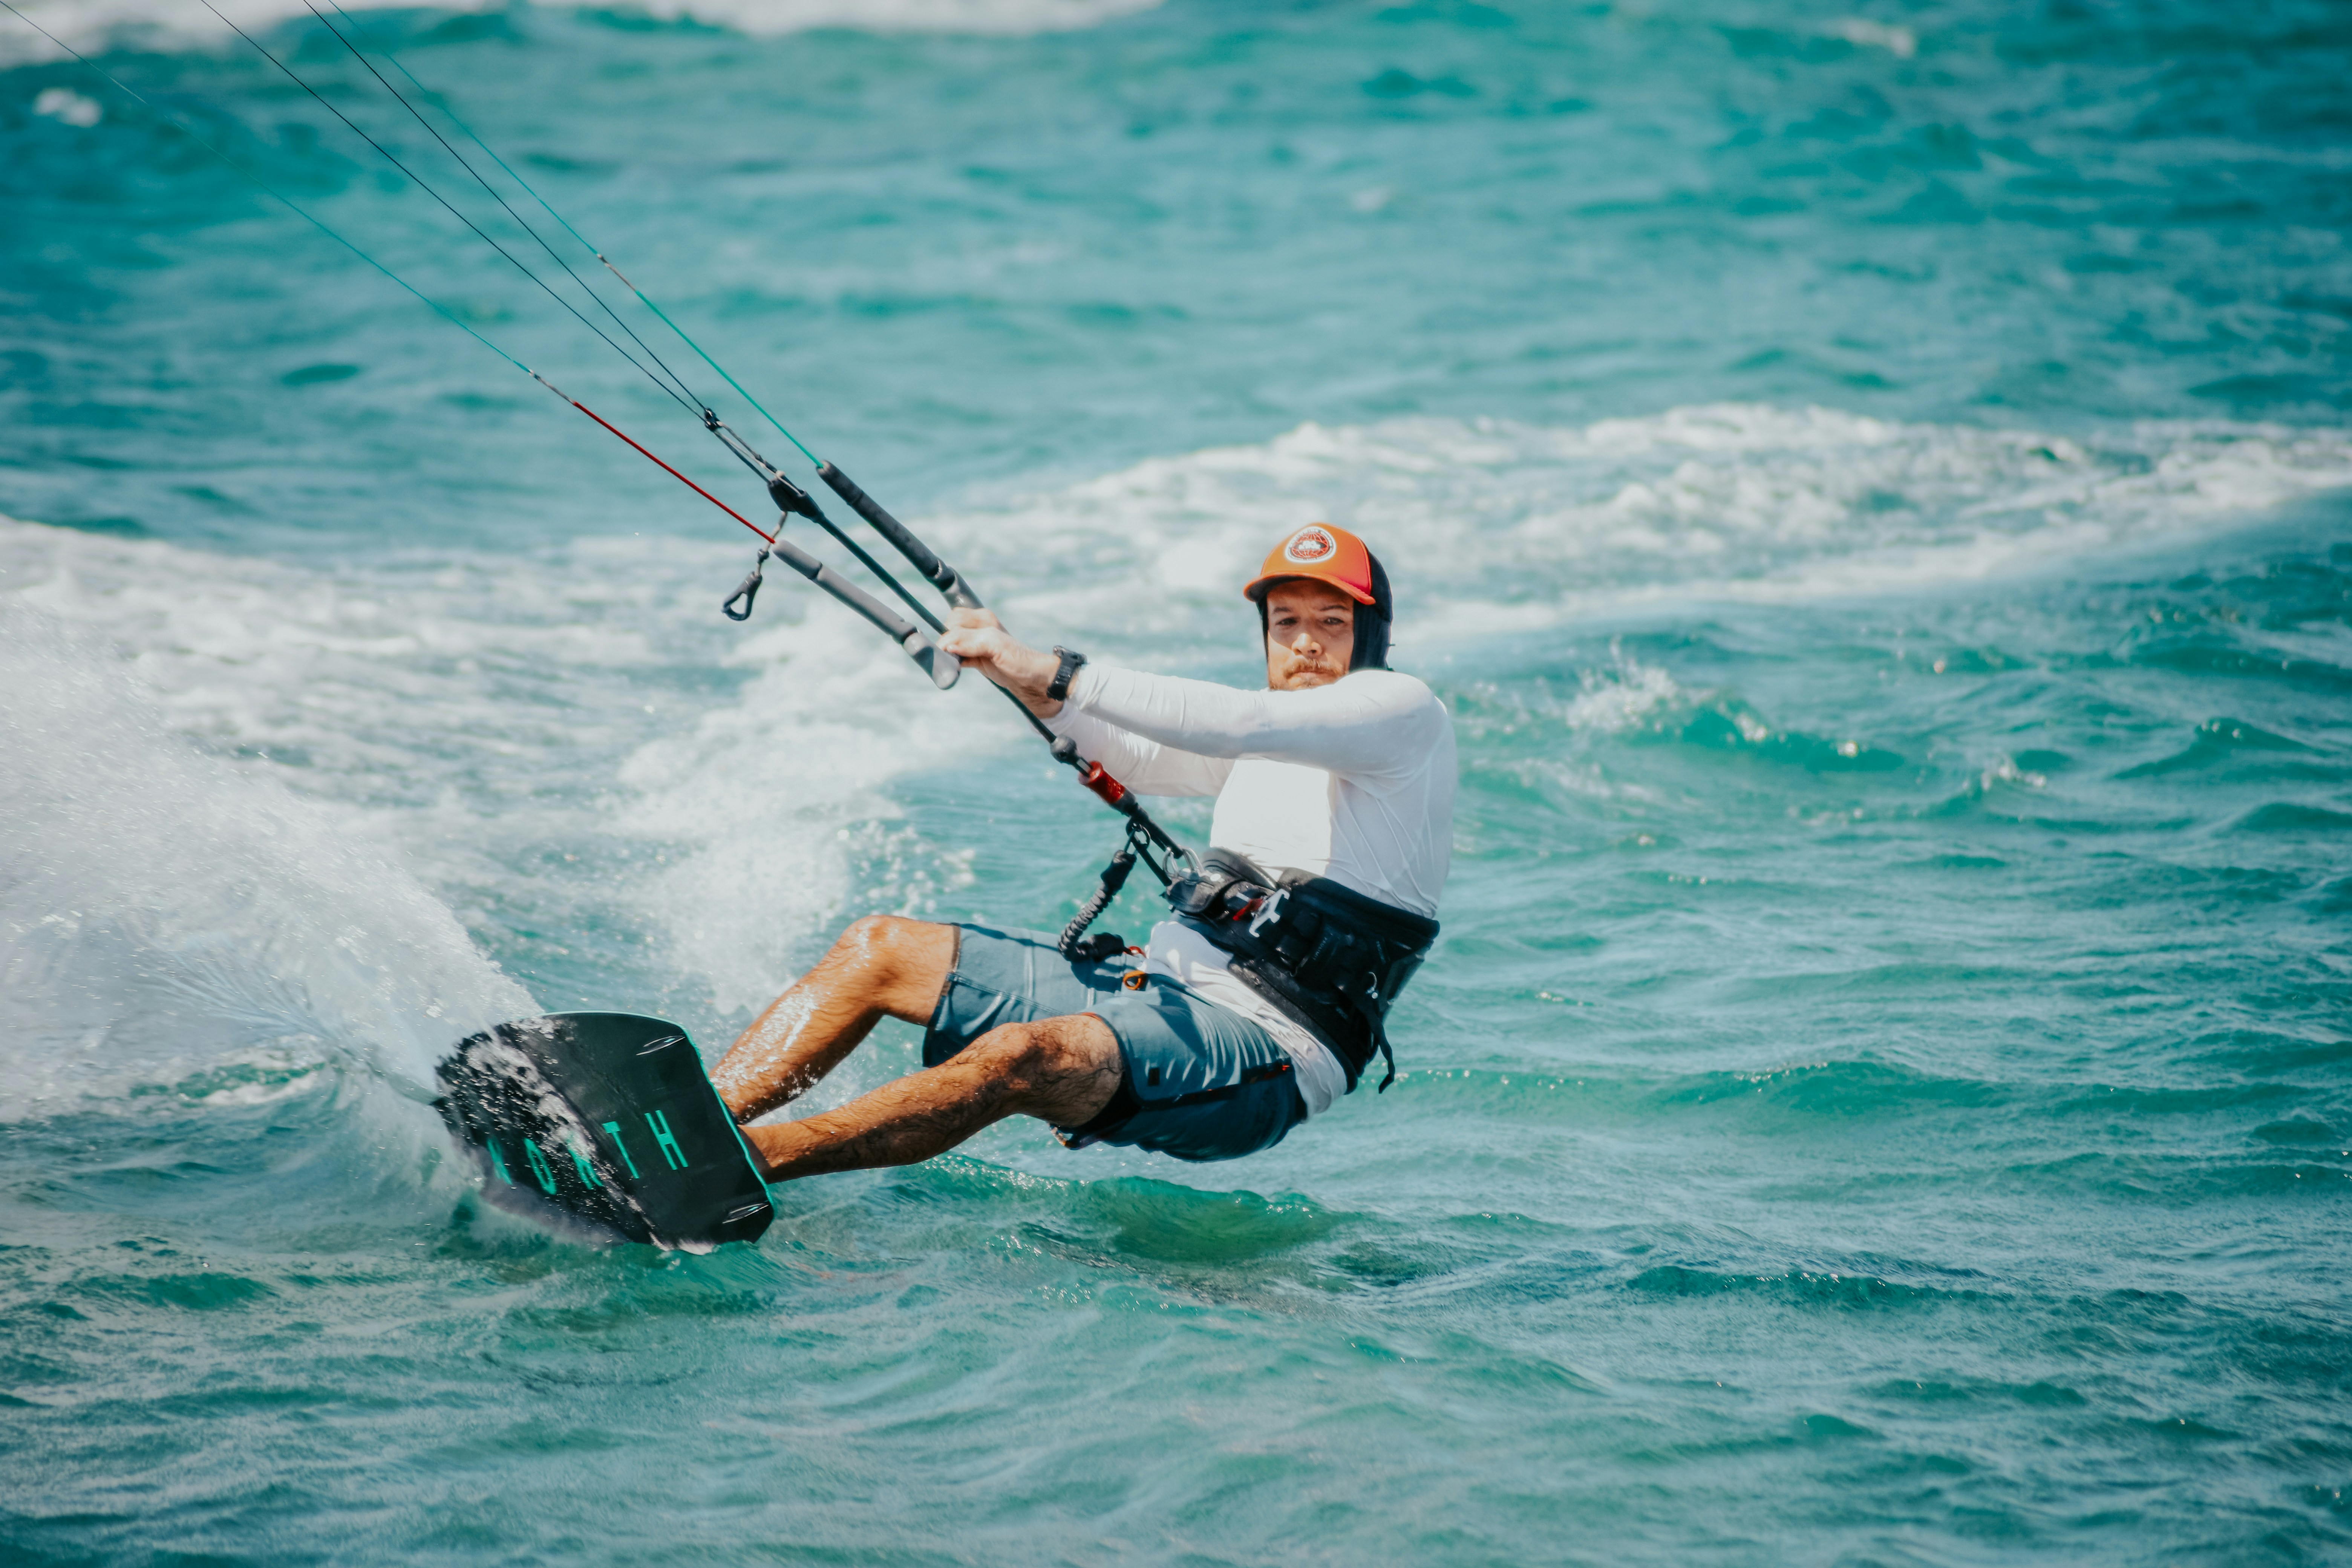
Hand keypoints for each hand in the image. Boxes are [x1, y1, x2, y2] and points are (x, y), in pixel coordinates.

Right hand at [937, 608, 1062, 715]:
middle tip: (956, 657)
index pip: (954, 621)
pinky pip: (955, 656)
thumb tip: (947, 645)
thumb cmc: (1019, 660)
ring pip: (950, 642)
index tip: (949, 651)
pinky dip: (953, 661)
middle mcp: (979, 626)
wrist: (1033, 680)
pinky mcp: (975, 657)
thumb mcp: (995, 646)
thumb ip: (970, 641)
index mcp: (983, 618)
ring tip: (958, 663)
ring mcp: (976, 642)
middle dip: (948, 643)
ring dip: (950, 653)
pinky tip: (958, 668)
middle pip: (949, 629)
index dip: (948, 635)